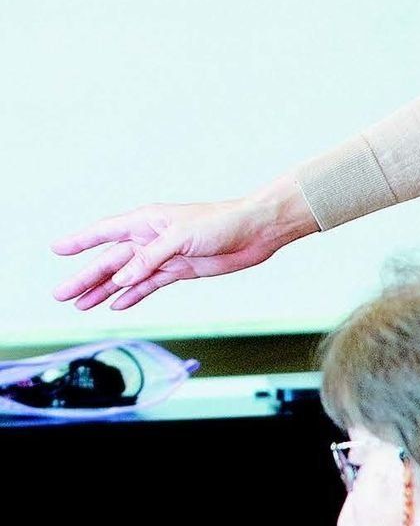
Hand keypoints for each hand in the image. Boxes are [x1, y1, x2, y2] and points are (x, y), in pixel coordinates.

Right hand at [51, 180, 314, 311]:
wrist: (256, 231)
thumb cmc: (221, 223)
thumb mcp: (181, 238)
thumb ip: (150, 258)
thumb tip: (122, 278)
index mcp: (147, 221)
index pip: (105, 232)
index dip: (81, 241)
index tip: (57, 250)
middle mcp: (151, 238)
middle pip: (111, 260)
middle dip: (86, 277)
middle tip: (61, 294)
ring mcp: (164, 256)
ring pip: (126, 276)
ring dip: (104, 290)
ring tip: (81, 304)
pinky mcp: (179, 270)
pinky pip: (149, 285)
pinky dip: (133, 295)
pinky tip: (116, 304)